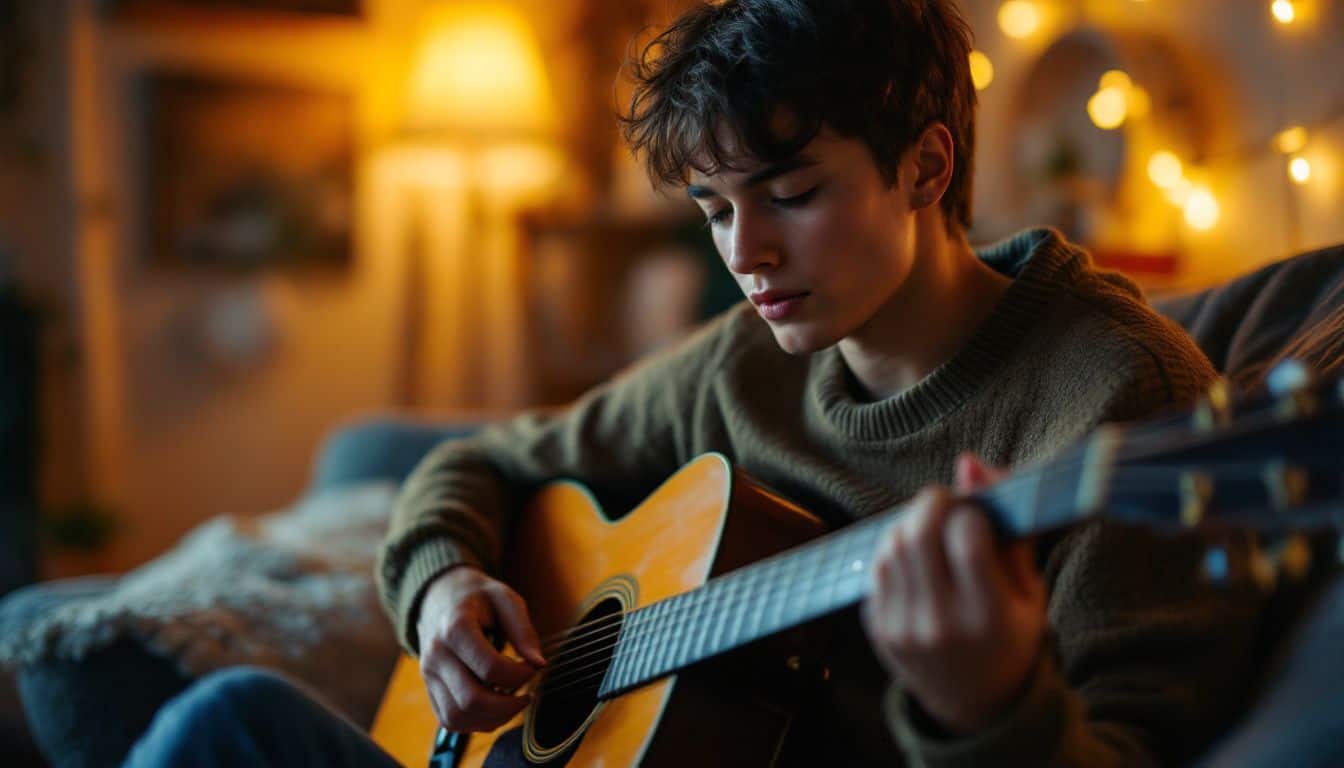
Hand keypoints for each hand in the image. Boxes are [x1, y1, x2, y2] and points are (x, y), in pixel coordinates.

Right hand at [416, 565, 546, 732]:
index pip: (490, 668)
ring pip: (458, 717)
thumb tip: (539, 663)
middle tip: (528, 694)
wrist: (441, 597)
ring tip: (513, 702)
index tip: (533, 666)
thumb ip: (523, 631)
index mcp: (455, 628)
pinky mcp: (430, 689)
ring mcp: (429, 675)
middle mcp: (436, 655)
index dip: (519, 674)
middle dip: (508, 706)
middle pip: (471, 700)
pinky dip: (476, 723)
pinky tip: (496, 708)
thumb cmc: (478, 598)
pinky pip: (450, 720)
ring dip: (493, 719)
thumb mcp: (505, 600)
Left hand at [861, 453, 1046, 733]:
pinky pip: (876, 569)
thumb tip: (971, 463)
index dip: (970, 510)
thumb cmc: (1011, 635)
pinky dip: (892, 549)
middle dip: (931, 503)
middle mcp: (942, 624)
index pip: (966, 536)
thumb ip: (1006, 526)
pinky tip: (913, 554)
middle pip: (919, 535)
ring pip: (891, 546)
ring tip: (930, 527)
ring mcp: (904, 629)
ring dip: (909, 523)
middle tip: (945, 501)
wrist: (977, 703)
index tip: (977, 513)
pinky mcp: (879, 630)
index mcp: (989, 615)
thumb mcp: (1029, 589)